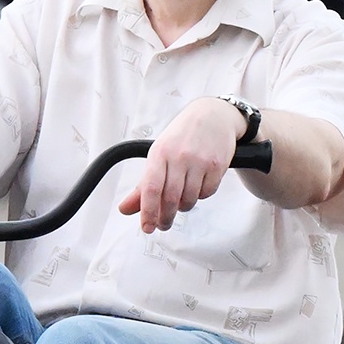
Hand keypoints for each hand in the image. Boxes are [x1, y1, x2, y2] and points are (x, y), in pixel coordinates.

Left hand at [119, 97, 246, 233]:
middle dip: (165, 218)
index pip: (151, 188)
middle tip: (163, 225)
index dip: (148, 212)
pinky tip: (197, 185)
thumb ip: (143, 185)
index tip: (146, 227)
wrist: (213, 116)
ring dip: (183, 207)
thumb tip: (125, 208)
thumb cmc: (182, 137)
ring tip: (181, 199)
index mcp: (160, 153)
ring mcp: (200, 161)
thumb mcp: (158, 154)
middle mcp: (180, 156)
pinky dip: (200, 195)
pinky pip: (207, 193)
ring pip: (189, 199)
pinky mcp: (217, 165)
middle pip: (171, 199)